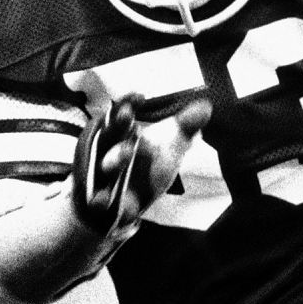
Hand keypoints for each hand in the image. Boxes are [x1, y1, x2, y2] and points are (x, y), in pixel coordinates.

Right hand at [72, 95, 211, 231]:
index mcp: (122, 134)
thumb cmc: (143, 168)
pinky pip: (97, 201)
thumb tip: (205, 106)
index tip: (141, 96)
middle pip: (110, 135)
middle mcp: (108, 151)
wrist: (120, 207)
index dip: (129, 104)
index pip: (122, 114)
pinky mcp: (98, 203)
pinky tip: (103, 200)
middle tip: (131, 116)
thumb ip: (185, 127)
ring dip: (114, 159)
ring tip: (129, 151)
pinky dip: (99, 200)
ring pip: (105, 166)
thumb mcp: (168, 147)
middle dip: (119, 125)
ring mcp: (101, 177)